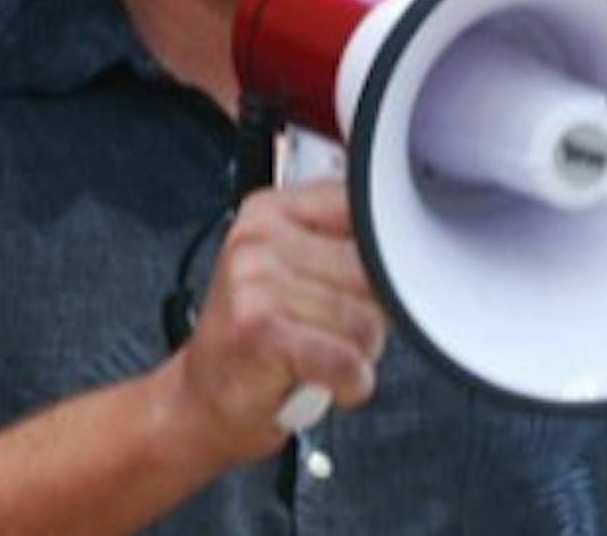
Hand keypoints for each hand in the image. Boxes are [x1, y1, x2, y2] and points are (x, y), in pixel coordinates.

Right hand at [172, 180, 387, 464]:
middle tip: (332, 329)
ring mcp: (256, 284)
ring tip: (321, 354)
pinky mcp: (262, 332)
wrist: (200, 398)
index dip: (382, 253)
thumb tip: (407, 239)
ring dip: (358, 353)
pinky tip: (324, 380)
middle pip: (371, 270)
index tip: (369, 278)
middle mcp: (258, 240)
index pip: (359, 208)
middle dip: (370, 312)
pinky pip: (348, 361)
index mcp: (269, 211)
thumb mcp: (287, 269)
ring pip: (367, 320)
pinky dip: (350, 384)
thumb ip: (338, 242)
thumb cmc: (255, 336)